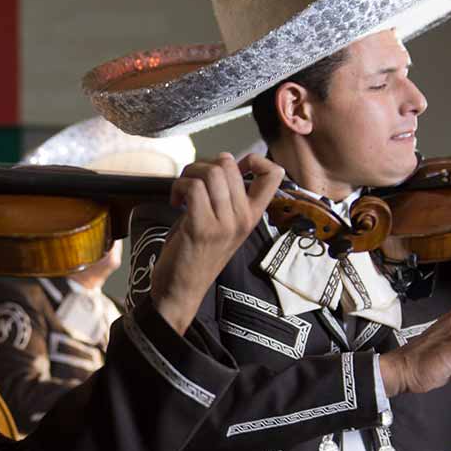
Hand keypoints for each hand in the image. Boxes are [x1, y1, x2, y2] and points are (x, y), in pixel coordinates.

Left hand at [149, 153, 285, 333]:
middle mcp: (243, 218)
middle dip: (203, 165)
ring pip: (210, 173)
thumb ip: (226, 196)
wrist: (180, 291)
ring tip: (180, 192)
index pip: (275, 174)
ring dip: (188, 174)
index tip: (232, 167)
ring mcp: (225, 224)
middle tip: (191, 183)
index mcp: (252, 215)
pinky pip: (193, 188)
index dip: (254, 159)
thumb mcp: (222, 224)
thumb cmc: (196, 254)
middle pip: (229, 165)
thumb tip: (222, 162)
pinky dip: (178, 187)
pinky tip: (175, 202)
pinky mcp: (201, 228)